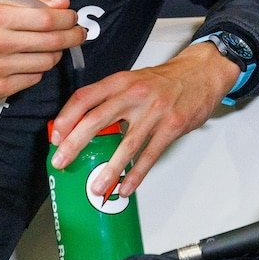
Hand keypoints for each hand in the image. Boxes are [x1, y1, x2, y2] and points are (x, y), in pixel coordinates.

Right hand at [0, 0, 83, 101]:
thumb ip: (31, 4)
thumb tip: (64, 3)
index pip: (46, 19)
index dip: (68, 19)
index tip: (74, 18)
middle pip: (52, 41)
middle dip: (73, 36)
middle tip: (80, 33)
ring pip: (47, 62)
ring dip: (56, 54)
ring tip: (51, 47)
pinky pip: (34, 78)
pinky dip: (38, 69)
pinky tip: (30, 62)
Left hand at [47, 41, 237, 197]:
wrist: (202, 72)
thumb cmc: (165, 80)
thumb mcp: (134, 80)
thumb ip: (111, 99)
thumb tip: (82, 127)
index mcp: (121, 81)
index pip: (85, 97)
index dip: (67, 117)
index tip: (56, 136)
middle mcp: (135, 94)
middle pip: (97, 119)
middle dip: (75, 143)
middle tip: (62, 162)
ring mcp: (155, 111)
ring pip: (126, 144)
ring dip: (109, 169)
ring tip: (96, 187)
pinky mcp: (172, 126)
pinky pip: (150, 154)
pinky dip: (136, 174)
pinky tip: (126, 187)